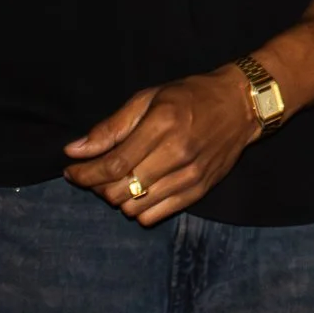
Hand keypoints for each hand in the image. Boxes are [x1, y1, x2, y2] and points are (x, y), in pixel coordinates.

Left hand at [63, 68, 263, 224]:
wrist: (242, 105)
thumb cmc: (190, 97)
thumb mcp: (149, 98)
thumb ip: (111, 127)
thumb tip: (74, 151)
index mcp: (162, 124)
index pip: (113, 165)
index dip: (85, 174)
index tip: (71, 171)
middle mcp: (177, 154)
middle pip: (119, 191)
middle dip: (97, 186)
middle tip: (95, 173)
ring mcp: (190, 176)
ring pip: (134, 208)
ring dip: (117, 198)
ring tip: (119, 181)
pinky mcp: (198, 191)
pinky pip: (154, 216)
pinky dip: (138, 209)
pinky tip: (140, 191)